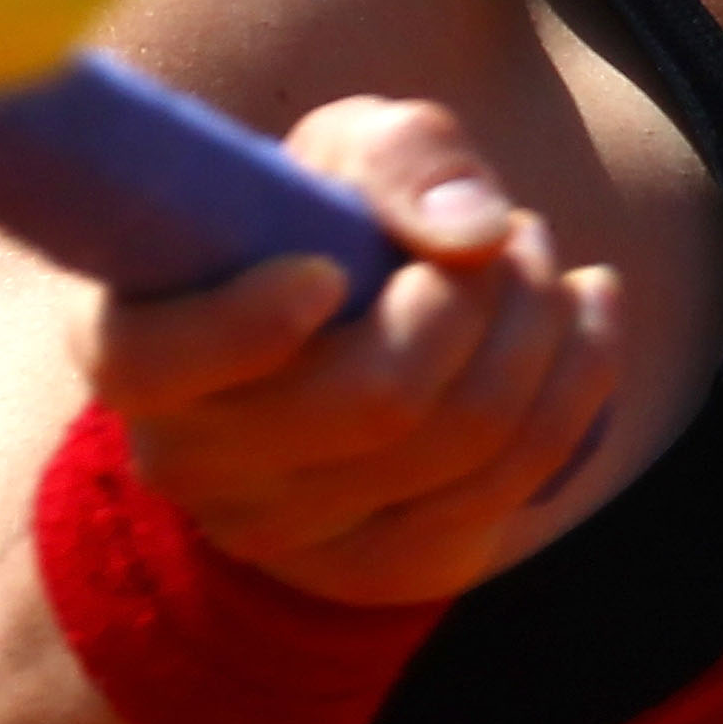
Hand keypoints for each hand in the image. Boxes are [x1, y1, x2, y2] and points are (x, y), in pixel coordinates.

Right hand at [86, 96, 620, 605]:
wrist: (332, 343)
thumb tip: (472, 233)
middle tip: (508, 232)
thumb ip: (398, 156)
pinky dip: (579, 375)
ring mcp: (286, 535)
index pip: (155, 364)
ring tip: (538, 258)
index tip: (331, 269)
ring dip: (538, 324)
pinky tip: (590, 308)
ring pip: (463, 438)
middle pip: (377, 398)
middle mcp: (191, 461)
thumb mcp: (335, 157)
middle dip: (478, 295)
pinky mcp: (382, 566)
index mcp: (133, 349)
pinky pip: (516, 480)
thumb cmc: (311, 225)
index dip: (247, 323)